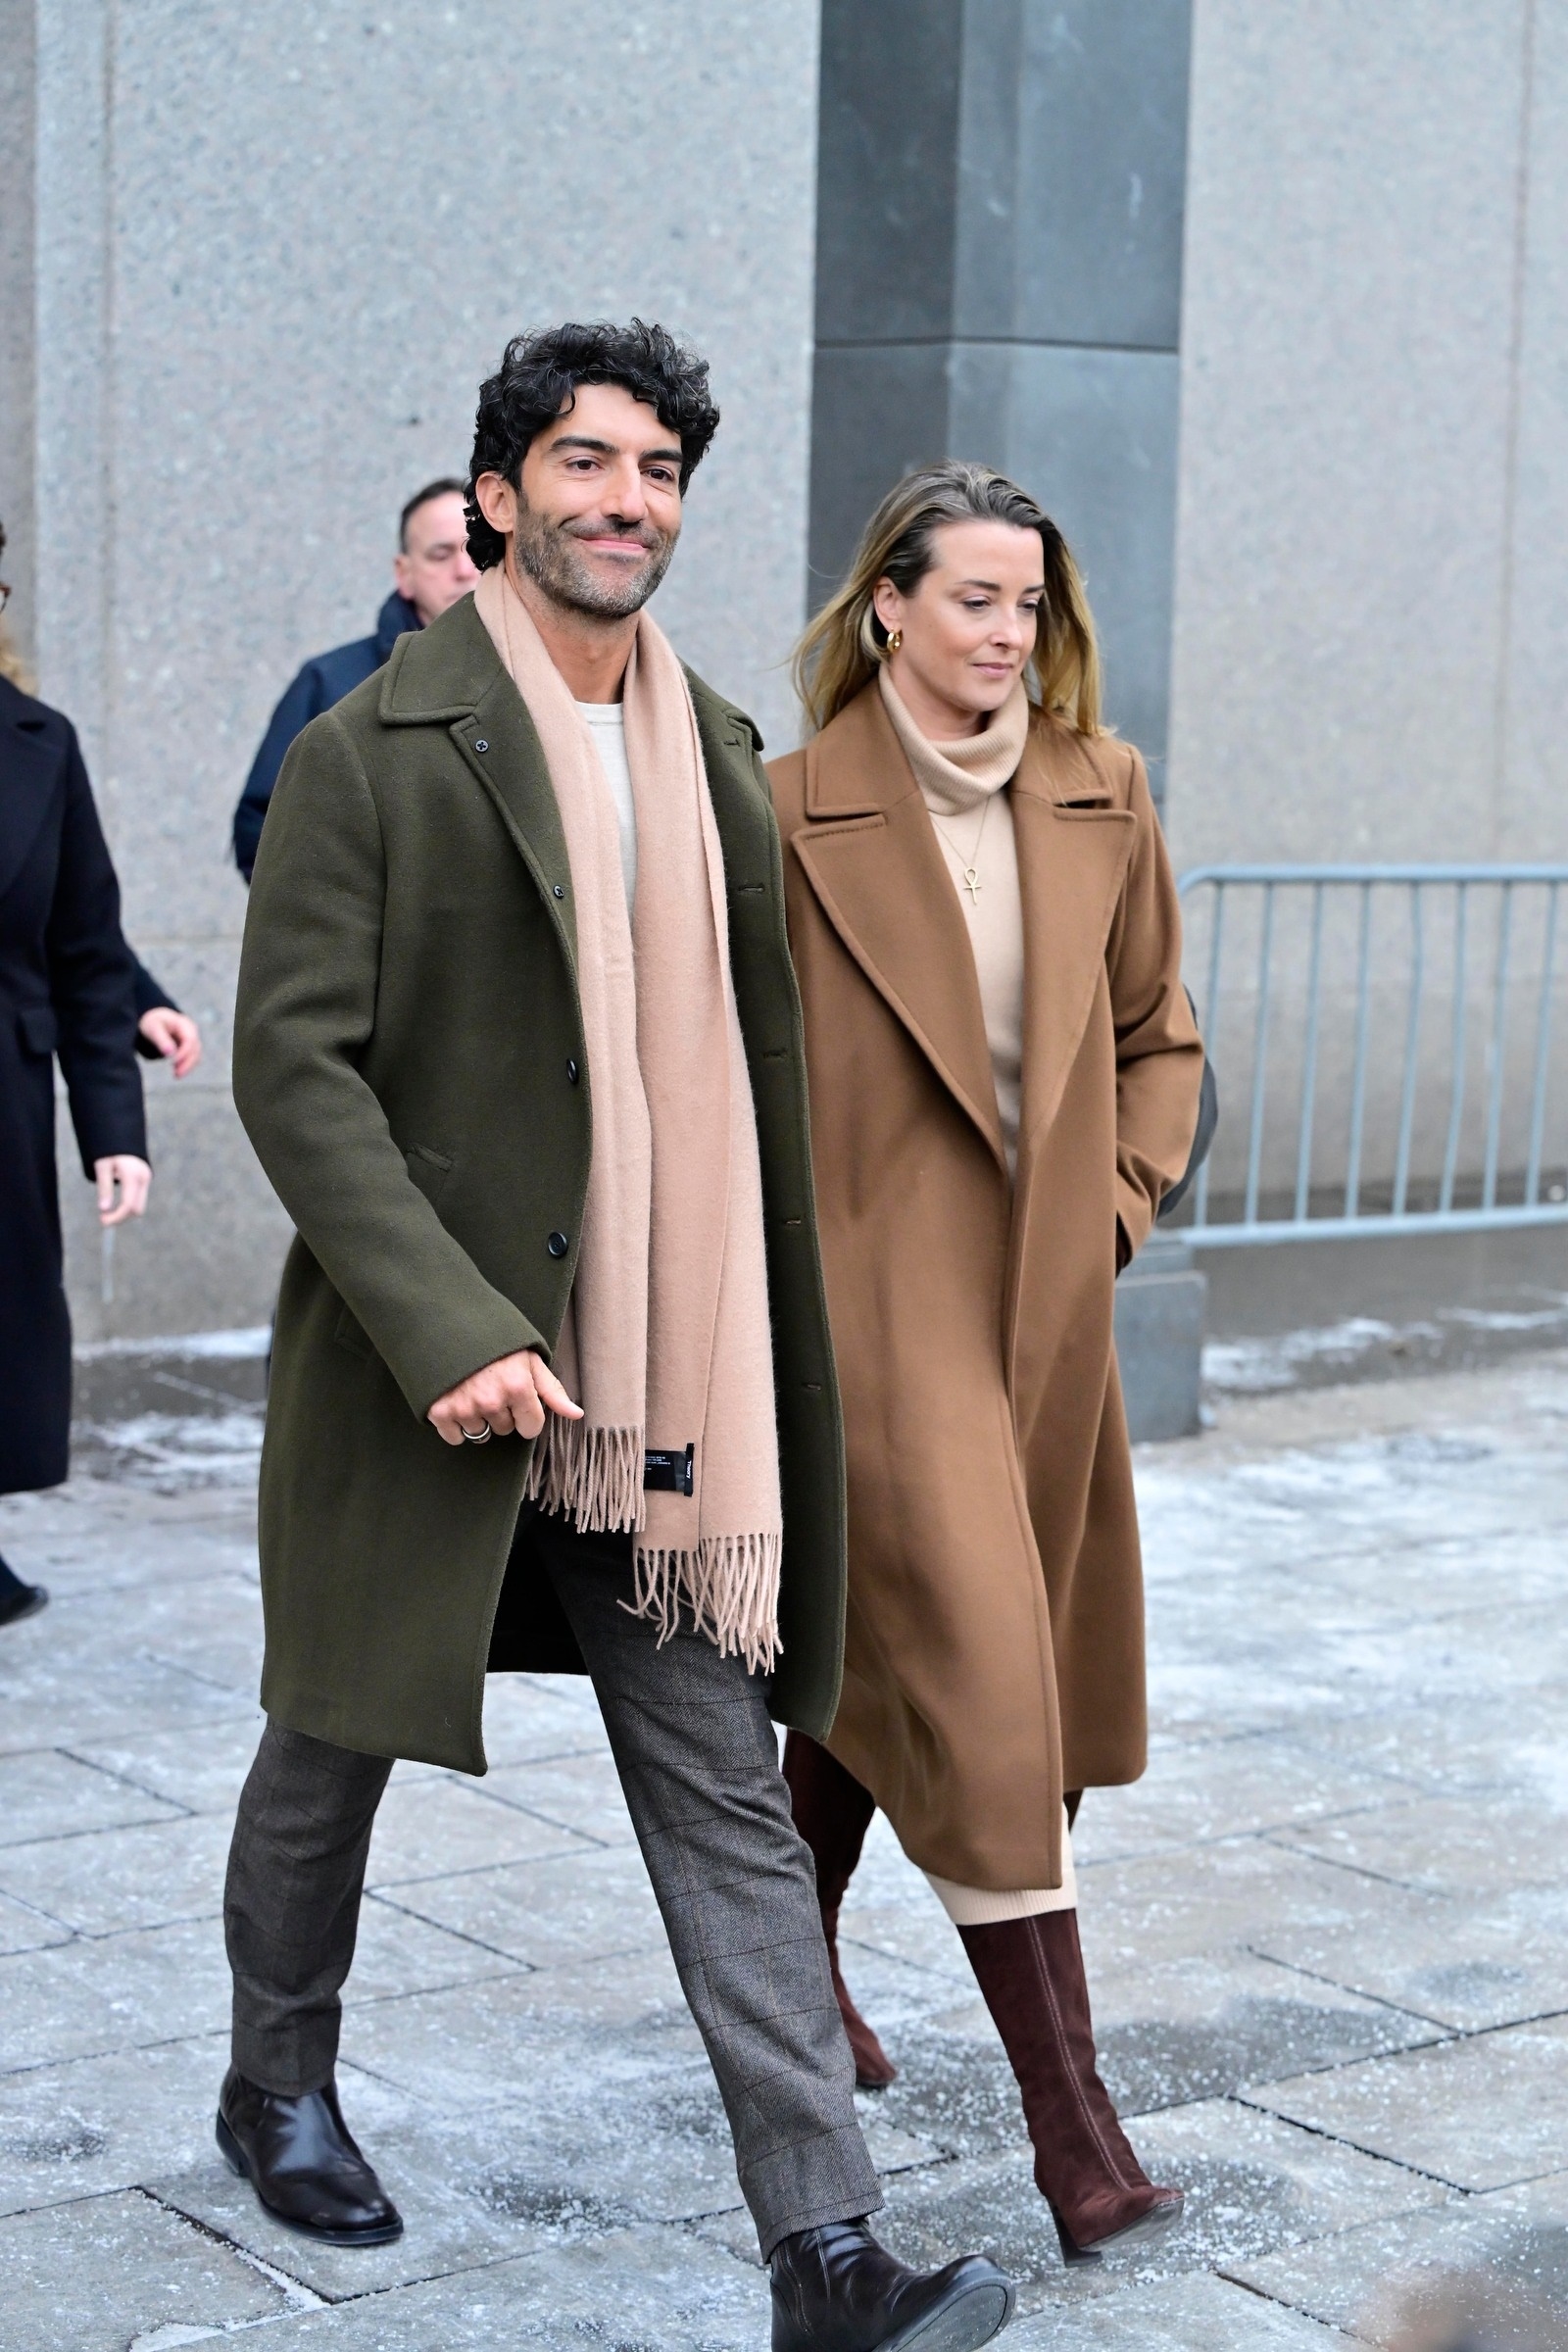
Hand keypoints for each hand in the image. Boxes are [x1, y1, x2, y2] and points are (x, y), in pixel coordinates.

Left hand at [95, 1155, 150, 1225]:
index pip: (128, 1205)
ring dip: (124, 1212)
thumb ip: (104, 1188)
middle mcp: (144, 1179)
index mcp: (133, 1176)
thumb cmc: (109, 1149)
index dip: (116, 1217)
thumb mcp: (102, 1166)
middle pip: (137, 1209)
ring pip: (139, 1205)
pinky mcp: (145, 1179)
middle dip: (121, 1217)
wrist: (122, 1133)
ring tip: (108, 1212)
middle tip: (103, 1219)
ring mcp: (147, 1179)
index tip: (102, 1221)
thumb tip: (103, 1209)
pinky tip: (116, 1204)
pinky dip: (128, 1205)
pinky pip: (138, 1198)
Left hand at [138, 1006, 201, 1077]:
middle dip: (188, 1063)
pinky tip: (177, 1070)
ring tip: (176, 1075)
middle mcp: (192, 1031)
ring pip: (196, 1054)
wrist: (155, 1019)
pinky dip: (187, 1065)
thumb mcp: (153, 1029)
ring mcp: (193, 1038)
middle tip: (177, 1075)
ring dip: (188, 1066)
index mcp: (184, 1024)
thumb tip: (170, 1054)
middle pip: (196, 1049)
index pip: (190, 1040)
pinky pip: (193, 1057)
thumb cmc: (153, 1022)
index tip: (173, 1063)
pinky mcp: (190, 1046)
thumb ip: (162, 1040)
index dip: (184, 1053)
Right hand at [427, 1348, 583, 1446]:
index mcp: (517, 1387)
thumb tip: (577, 1414)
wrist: (447, 1322)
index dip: (527, 1415)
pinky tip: (456, 1402)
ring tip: (472, 1391)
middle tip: (491, 1387)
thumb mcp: (529, 1359)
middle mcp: (491, 1401)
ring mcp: (464, 1408)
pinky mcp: (439, 1412)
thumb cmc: (494, 1340)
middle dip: (501, 1413)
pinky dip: (455, 1426)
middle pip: (505, 1430)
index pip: (531, 1428)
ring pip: (480, 1434)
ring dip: (478, 1418)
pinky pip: (454, 1438)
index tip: (518, 1400)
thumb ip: (552, 1390)